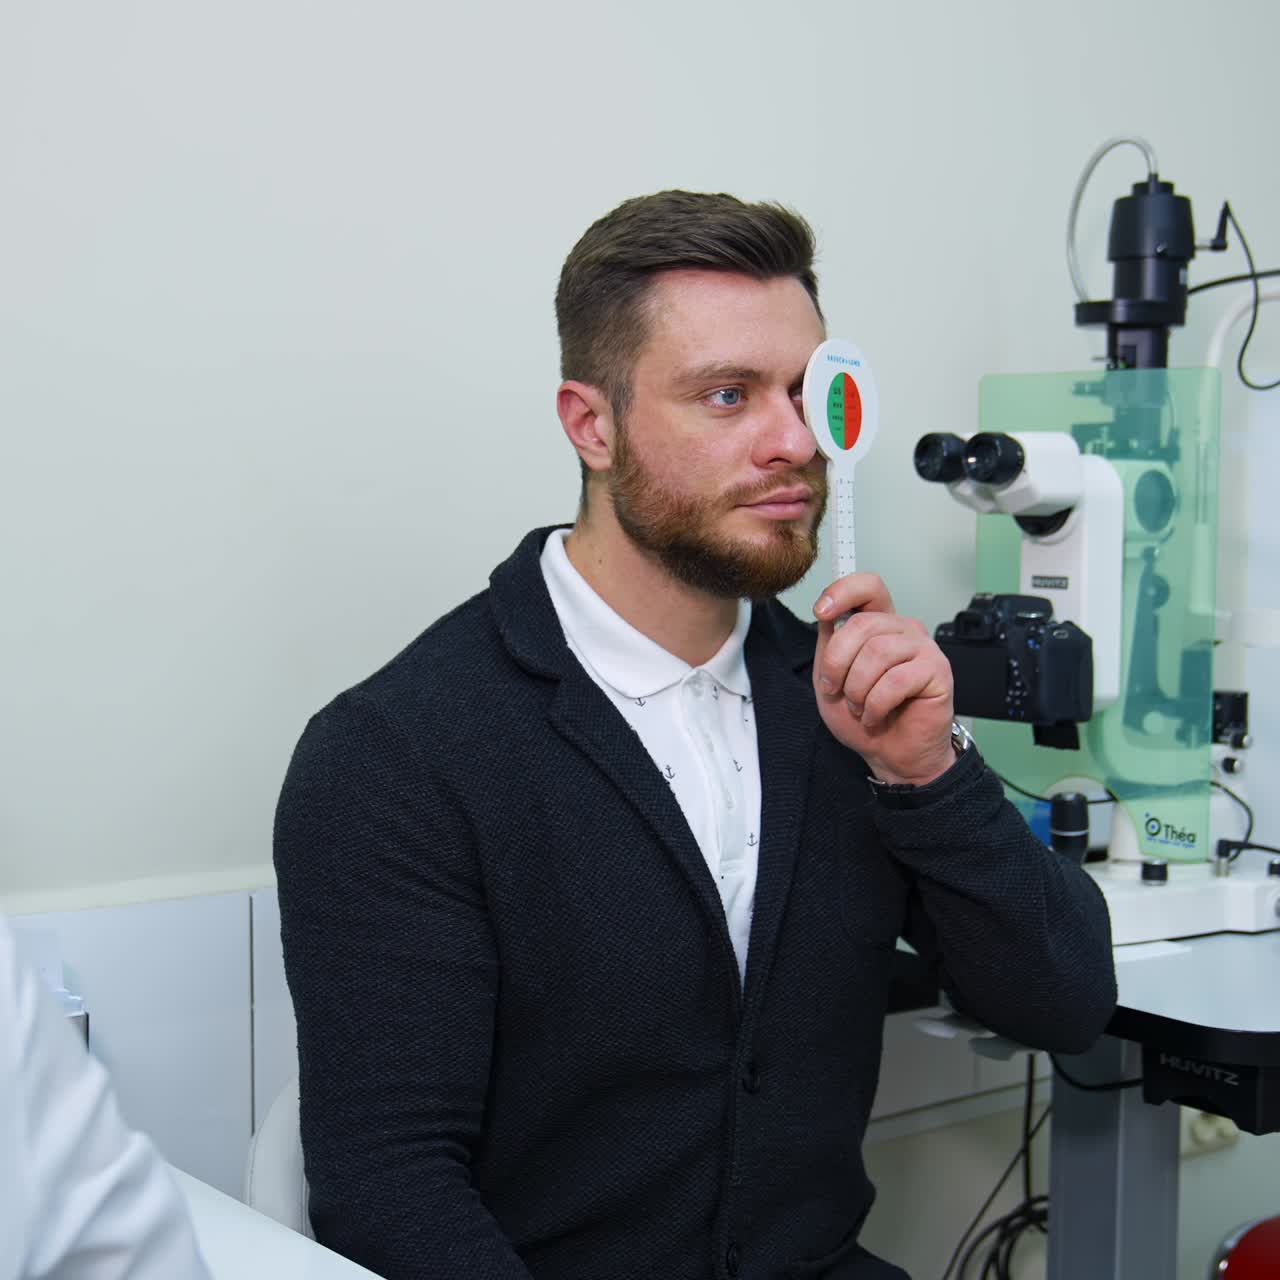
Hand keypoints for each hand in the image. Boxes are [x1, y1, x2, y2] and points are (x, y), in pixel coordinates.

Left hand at [812, 574, 955, 785]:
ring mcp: (923, 648)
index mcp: (879, 624)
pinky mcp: (938, 671)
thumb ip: (830, 643)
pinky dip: (876, 705)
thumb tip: (827, 613)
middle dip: (838, 663)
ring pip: (877, 653)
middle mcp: (903, 630)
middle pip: (863, 624)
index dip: (842, 592)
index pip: (868, 586)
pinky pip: (896, 680)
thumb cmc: (864, 715)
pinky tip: (875, 716)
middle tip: (836, 689)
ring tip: (859, 707)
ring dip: (857, 689)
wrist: (889, 754)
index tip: (821, 612)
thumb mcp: (831, 676)